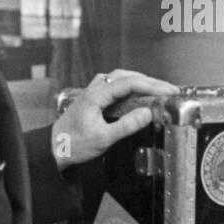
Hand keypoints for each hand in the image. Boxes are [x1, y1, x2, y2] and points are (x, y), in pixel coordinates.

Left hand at [52, 70, 178, 167]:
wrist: (54, 147)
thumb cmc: (74, 144)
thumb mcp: (103, 139)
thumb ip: (126, 126)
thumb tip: (148, 113)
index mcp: (96, 95)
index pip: (129, 83)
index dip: (152, 85)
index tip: (169, 90)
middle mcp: (95, 88)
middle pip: (127, 76)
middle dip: (150, 81)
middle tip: (170, 90)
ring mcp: (94, 91)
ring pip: (121, 78)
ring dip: (141, 81)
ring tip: (159, 89)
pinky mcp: (95, 97)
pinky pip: (116, 85)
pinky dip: (132, 85)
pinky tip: (139, 92)